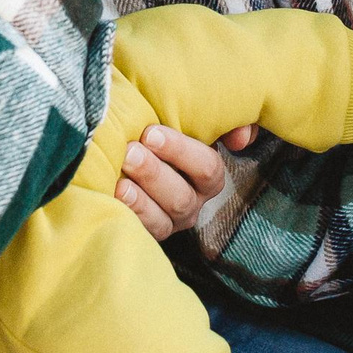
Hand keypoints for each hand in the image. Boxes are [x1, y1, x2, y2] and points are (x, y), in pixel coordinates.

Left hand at [117, 122, 256, 239]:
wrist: (127, 148)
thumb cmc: (156, 129)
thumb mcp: (188, 119)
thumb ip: (224, 122)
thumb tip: (241, 139)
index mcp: (207, 174)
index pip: (206, 168)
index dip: (180, 152)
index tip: (151, 133)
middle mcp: (192, 201)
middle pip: (181, 197)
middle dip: (154, 174)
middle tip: (130, 153)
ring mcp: (168, 221)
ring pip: (161, 219)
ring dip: (140, 199)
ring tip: (119, 180)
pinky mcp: (144, 232)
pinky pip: (140, 231)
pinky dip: (126, 214)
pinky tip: (110, 195)